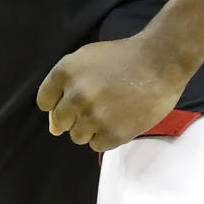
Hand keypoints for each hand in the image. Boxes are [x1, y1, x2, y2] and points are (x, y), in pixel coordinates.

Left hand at [37, 33, 187, 151]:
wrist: (159, 62)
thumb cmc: (122, 58)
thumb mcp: (87, 59)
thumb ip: (64, 88)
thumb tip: (53, 128)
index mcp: (66, 72)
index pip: (45, 102)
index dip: (59, 101)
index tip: (76, 97)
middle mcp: (75, 95)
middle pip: (60, 121)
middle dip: (75, 115)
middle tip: (97, 102)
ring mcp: (94, 116)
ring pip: (78, 136)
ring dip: (91, 127)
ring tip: (111, 108)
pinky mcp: (112, 134)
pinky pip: (97, 145)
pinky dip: (107, 135)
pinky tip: (121, 117)